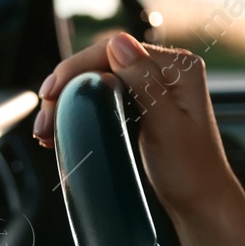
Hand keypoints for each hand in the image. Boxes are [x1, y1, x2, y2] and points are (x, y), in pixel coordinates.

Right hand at [34, 33, 238, 224]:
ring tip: (46, 130)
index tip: (51, 92)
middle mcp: (168, 71)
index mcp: (179, 68)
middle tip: (44, 119)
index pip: (116, 50)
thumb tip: (119, 42)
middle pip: (102, 63)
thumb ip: (145, 83)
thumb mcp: (166, 126)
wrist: (201, 203)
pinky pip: (103, 96)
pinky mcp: (143, 105)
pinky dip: (80, 109)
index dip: (77, 67)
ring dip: (68, 100)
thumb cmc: (192, 170)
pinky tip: (61, 128)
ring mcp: (154, 87)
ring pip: (98, 80)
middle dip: (67, 87)